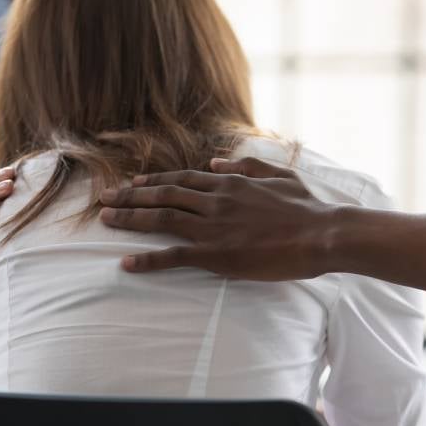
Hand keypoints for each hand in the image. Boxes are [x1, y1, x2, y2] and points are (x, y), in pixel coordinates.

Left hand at [98, 158, 337, 279]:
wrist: (321, 233)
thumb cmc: (305, 207)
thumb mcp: (278, 175)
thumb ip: (246, 166)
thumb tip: (216, 162)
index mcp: (229, 183)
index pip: (182, 180)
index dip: (154, 181)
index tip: (134, 183)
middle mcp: (214, 200)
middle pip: (163, 195)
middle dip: (130, 196)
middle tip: (104, 198)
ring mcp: (213, 227)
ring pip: (161, 219)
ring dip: (130, 219)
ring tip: (106, 219)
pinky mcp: (216, 254)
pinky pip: (174, 255)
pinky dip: (148, 259)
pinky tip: (128, 263)